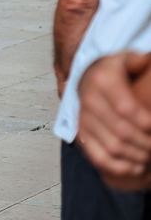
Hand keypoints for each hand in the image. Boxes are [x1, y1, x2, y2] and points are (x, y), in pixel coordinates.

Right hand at [77, 52, 150, 188]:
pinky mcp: (81, 134)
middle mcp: (89, 100)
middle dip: (146, 143)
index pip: (126, 108)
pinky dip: (120, 167)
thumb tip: (145, 60)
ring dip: (137, 156)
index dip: (146, 122)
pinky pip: (99, 158)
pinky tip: (136, 165)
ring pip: (113, 147)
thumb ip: (137, 60)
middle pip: (122, 131)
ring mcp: (83, 119)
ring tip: (150, 154)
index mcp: (102, 81)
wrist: (86, 77)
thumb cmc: (113, 71)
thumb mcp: (124, 59)